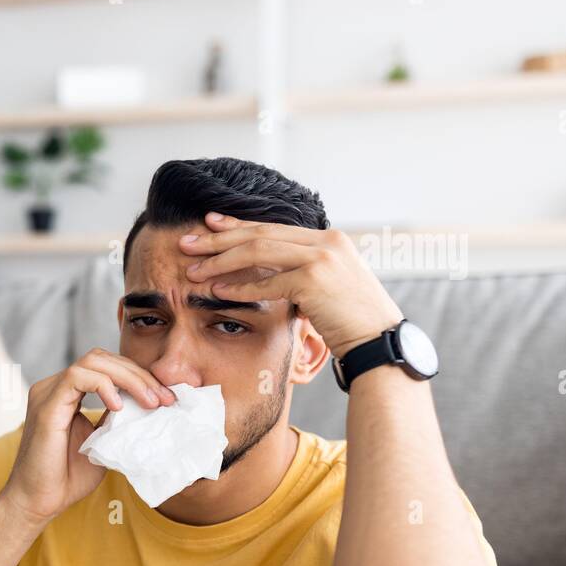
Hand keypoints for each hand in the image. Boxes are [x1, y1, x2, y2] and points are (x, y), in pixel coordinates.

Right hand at [0, 348, 176, 525]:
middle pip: (103, 359)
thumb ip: (117, 420)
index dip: (139, 377)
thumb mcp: (103, 441)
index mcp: (67, 392)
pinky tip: (118, 407)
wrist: (38, 502)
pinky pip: (77, 377)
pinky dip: (104, 386)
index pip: (107, 367)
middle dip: (140, 375)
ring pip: (93, 361)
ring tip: (149, 402)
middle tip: (165, 399)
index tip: (165, 398)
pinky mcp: (46, 405)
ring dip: (129, 378)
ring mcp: (48, 392)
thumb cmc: (67, 478)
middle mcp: (55, 386)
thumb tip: (146, 404)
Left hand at [178, 212, 404, 357]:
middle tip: (186, 243)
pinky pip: (266, 282)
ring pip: (258, 251)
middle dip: (218, 238)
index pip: (273, 226)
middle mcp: (326, 241)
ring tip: (193, 270)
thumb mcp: (327, 288)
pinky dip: (239, 288)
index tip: (209, 224)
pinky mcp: (315, 280)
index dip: (238, 224)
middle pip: (260, 233)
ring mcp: (322, 257)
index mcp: (329, 239)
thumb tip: (269, 272)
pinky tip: (217, 292)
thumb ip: (302, 272)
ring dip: (220, 261)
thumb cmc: (352, 321)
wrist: (379, 341)